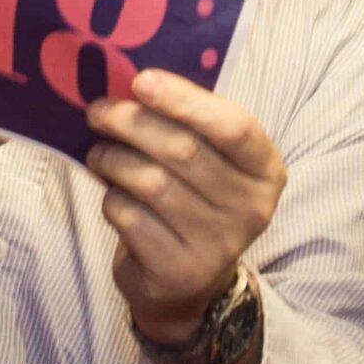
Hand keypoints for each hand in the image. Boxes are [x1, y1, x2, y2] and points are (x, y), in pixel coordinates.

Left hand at [85, 70, 286, 363]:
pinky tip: (112, 193)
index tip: (140, 81)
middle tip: (98, 111)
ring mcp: (218, 244)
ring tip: (99, 153)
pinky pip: (130, 217)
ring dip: (113, 160)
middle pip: (183, 151)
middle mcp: (251, 209)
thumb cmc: (193, 199)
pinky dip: (111, 198)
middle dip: (132, 123)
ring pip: (151, 183)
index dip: (184, 100)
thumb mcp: (208, 159)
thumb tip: (132, 84)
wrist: (186, 282)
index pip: (234, 126)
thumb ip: (186, 122)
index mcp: (265, 170)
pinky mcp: (179, 270)